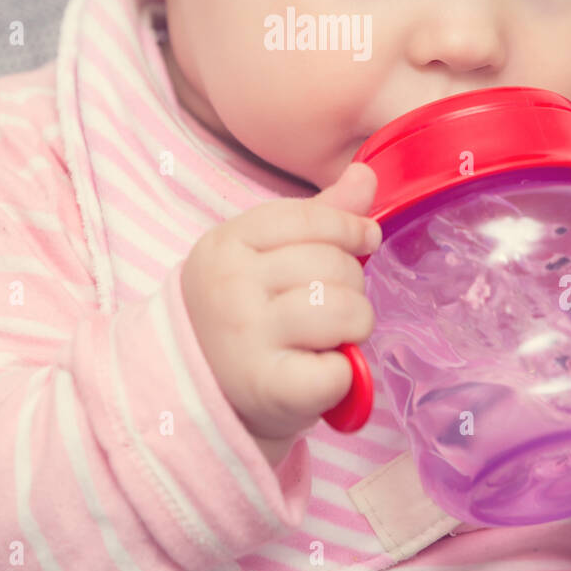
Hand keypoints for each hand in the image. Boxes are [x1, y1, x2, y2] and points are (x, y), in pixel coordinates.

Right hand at [180, 162, 379, 462]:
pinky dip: (346, 374)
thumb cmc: (247, 315)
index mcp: (225, 245)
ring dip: (355, 326)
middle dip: (351, 285)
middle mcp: (229, 286)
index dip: (349, 228)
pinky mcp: (269, 387)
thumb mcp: (266, 257)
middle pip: (333, 264)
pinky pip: (340, 369)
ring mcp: (245, 336)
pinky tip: (324, 371)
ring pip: (343, 310)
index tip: (365, 240)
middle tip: (330, 306)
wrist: (204, 395)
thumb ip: (319, 215)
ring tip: (332, 337)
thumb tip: (366, 175)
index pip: (309, 218)